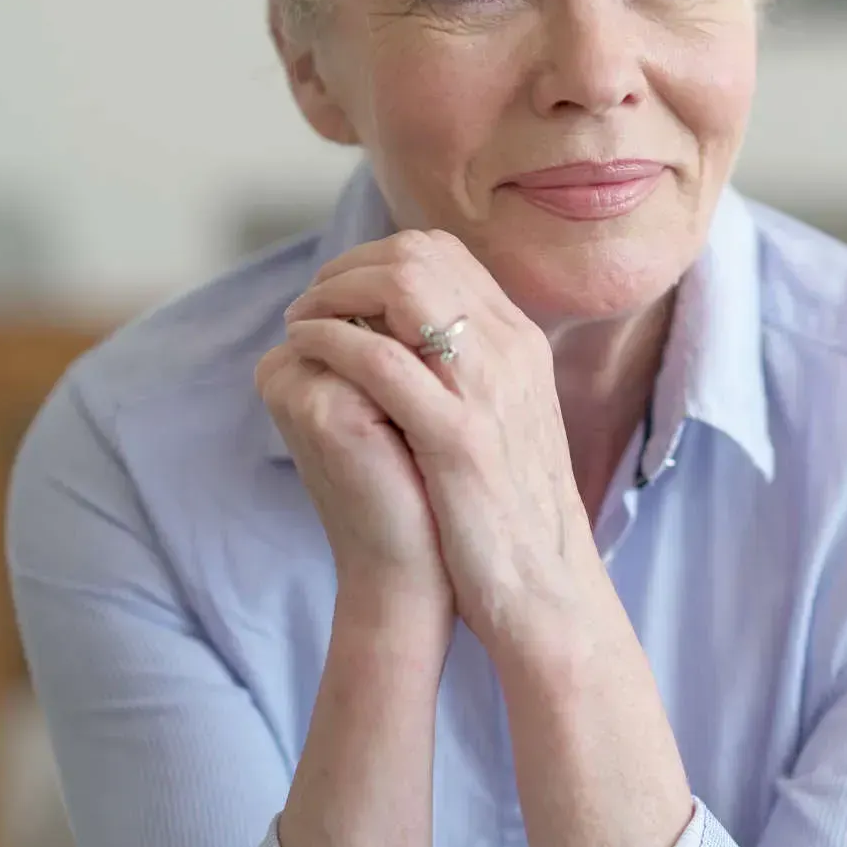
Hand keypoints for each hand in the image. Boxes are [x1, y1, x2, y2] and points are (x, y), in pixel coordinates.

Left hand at [281, 229, 601, 657]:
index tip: (340, 291)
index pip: (445, 256)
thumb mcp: (506, 424)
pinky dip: (331, 339)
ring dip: (334, 294)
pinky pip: (382, 358)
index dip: (379, 258)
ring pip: (404, 289)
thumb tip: (417, 344)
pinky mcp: (458, 436)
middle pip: (421, 257)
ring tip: (300, 322)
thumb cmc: (509, 516)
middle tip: (310, 301)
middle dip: (349, 268)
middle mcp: (510, 352)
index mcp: (520, 345)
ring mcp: (488, 390)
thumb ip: (471, 376)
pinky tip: (305, 349)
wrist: (546, 590)